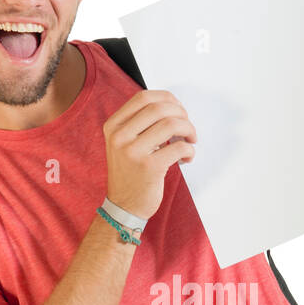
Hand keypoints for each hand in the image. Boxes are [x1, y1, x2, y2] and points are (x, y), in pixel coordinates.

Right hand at [103, 89, 196, 220]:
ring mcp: (133, 152)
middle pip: (159, 108)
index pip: (144, 97)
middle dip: (182, 114)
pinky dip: (190, 150)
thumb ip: (141, 123)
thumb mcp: (124, 142)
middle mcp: (120, 136)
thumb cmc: (131, 172)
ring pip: (172, 124)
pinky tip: (187, 158)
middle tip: (188, 128)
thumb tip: (173, 106)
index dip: (167, 99)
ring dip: (189, 130)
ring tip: (190, 141)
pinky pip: (179, 147)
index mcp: (113, 126)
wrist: (124, 206)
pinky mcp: (149, 167)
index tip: (178, 110)